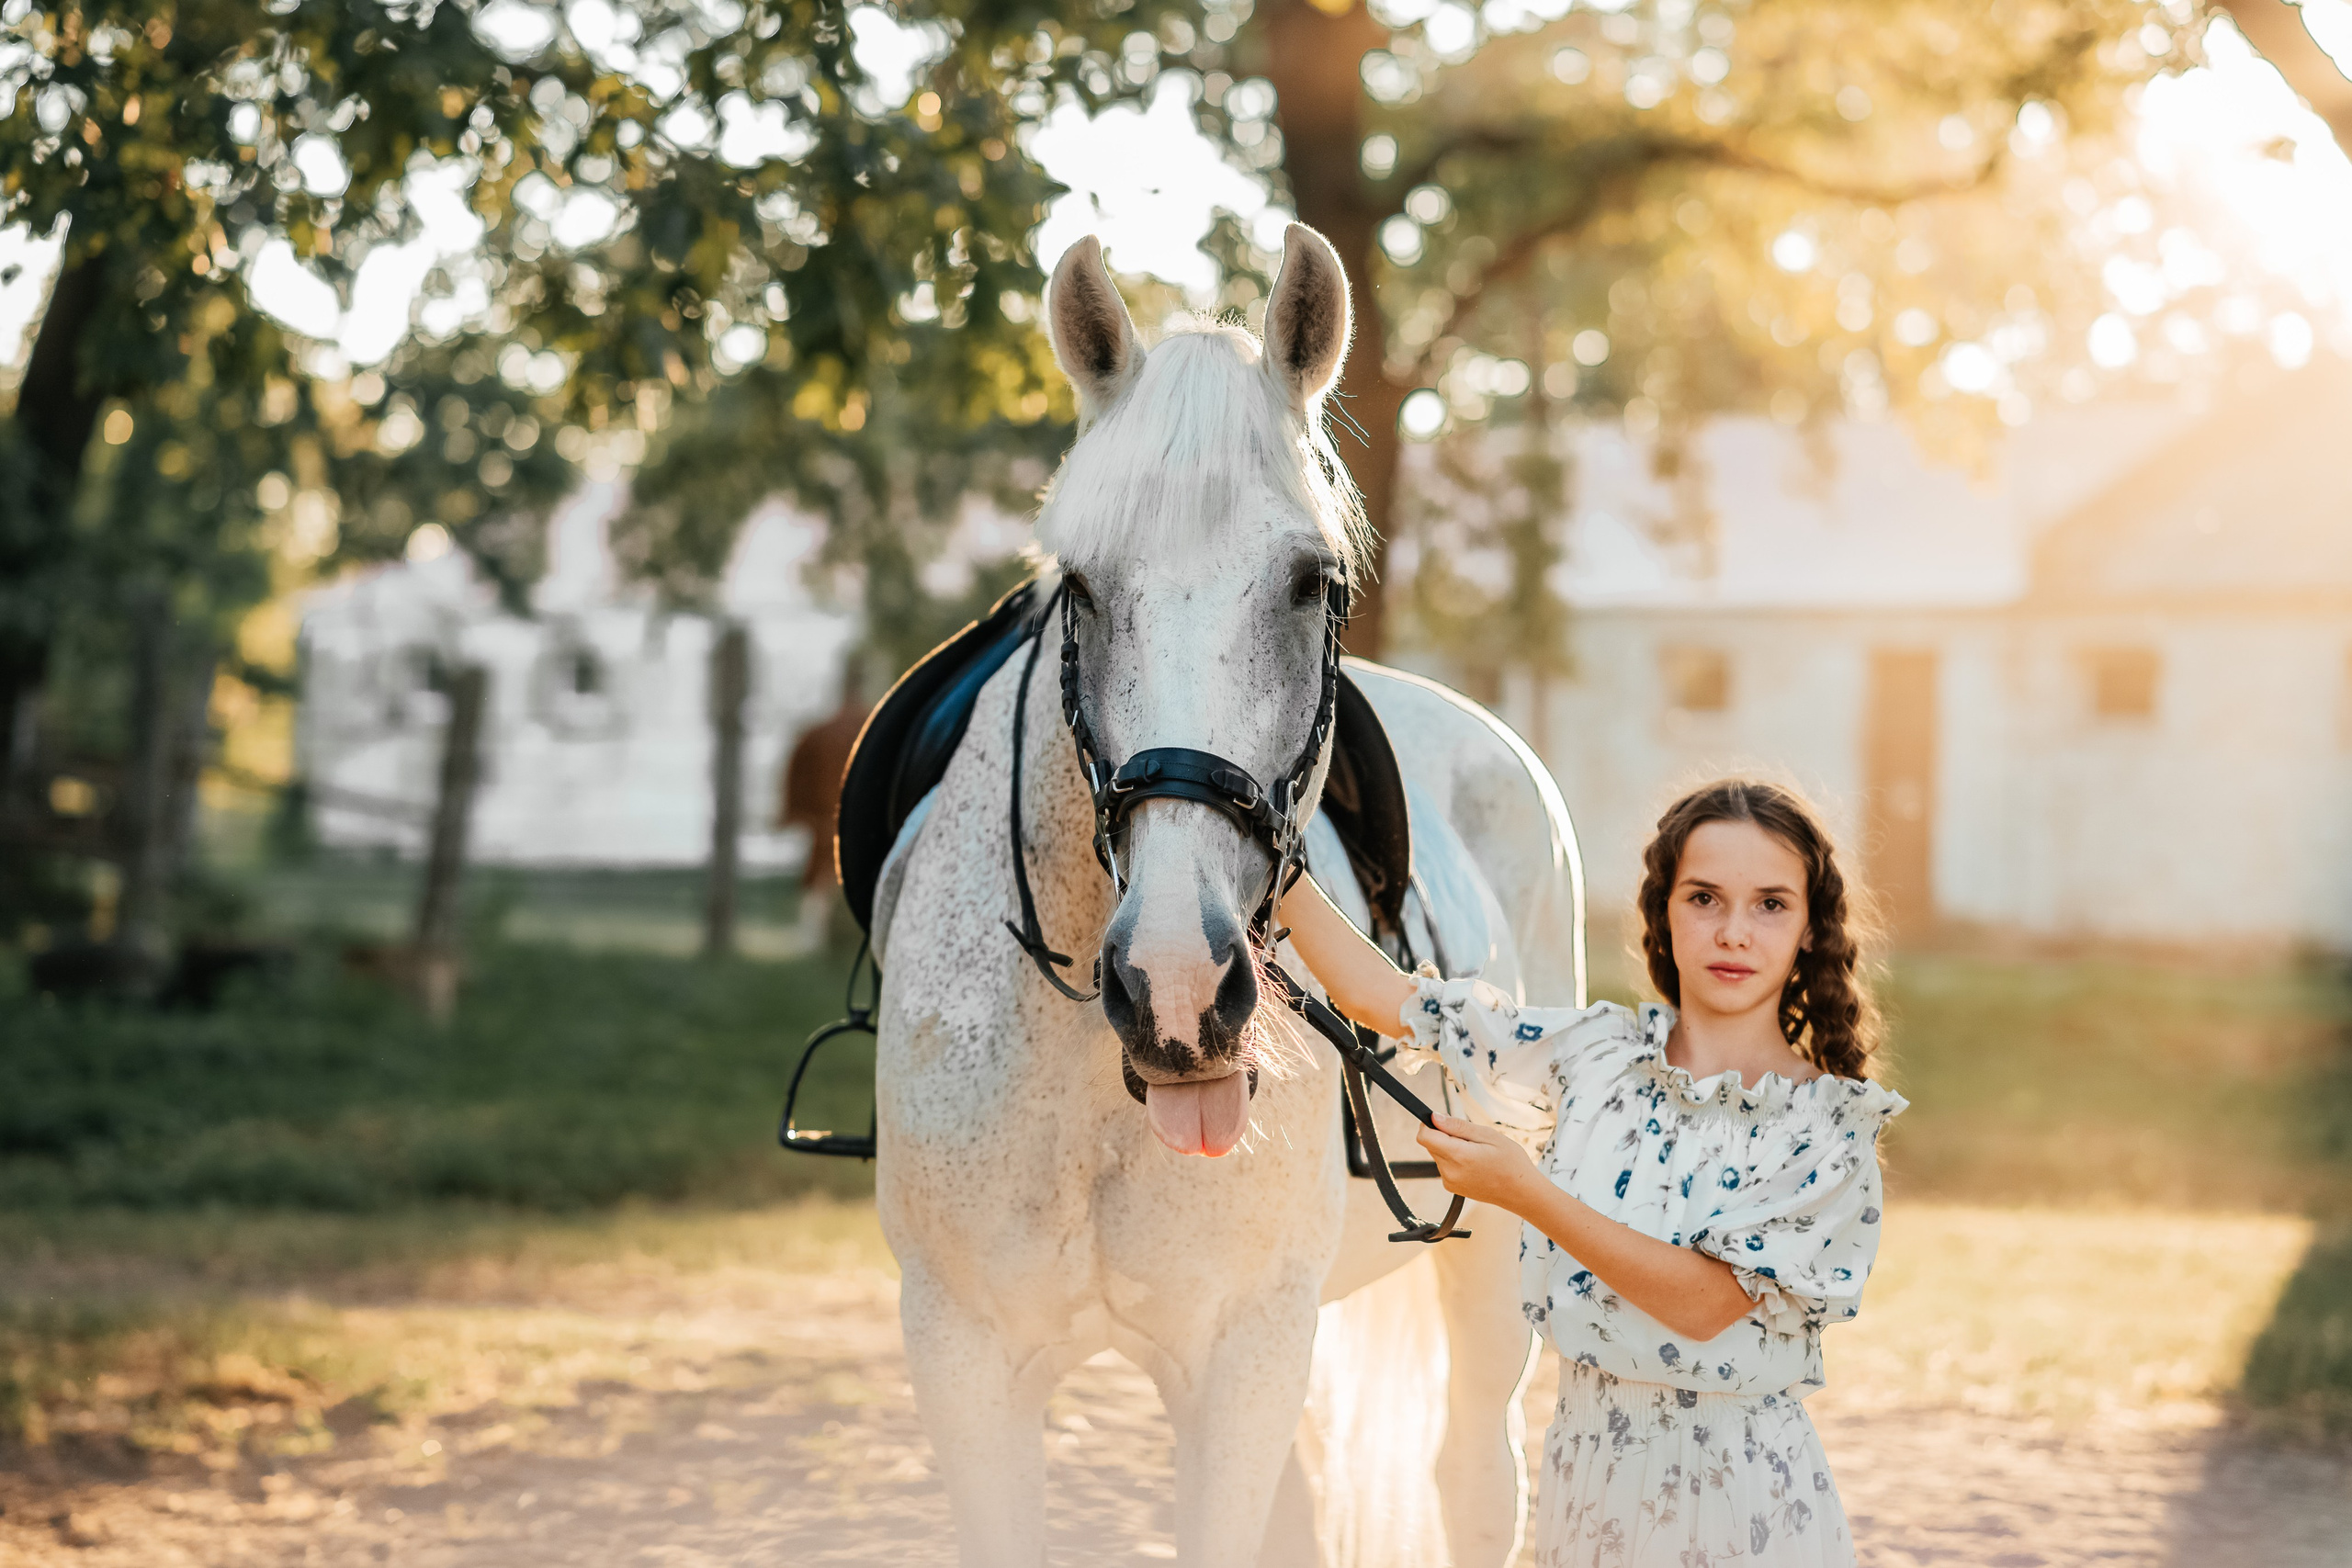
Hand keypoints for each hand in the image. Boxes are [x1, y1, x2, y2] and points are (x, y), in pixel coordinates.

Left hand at [1415, 1114, 1544, 1210]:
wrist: (1521, 1191)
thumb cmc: (1510, 1161)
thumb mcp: (1488, 1135)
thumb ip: (1458, 1126)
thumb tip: (1434, 1117)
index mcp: (1458, 1156)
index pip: (1424, 1136)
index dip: (1431, 1124)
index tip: (1447, 1122)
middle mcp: (1449, 1171)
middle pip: (1431, 1144)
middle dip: (1445, 1136)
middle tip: (1472, 1140)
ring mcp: (1449, 1182)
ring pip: (1437, 1154)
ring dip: (1451, 1148)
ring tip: (1477, 1153)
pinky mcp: (1451, 1187)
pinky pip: (1444, 1166)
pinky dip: (1455, 1160)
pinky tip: (1474, 1163)